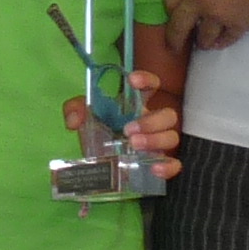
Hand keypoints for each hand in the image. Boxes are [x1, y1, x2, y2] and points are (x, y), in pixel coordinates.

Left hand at [63, 71, 181, 180]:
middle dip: (150, 121)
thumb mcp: (84, 119)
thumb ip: (75, 110)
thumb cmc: (98, 135)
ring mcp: (158, 144)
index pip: (151, 86)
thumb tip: (74, 120)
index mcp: (136, 106)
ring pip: (172, 137)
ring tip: (133, 145)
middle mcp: (151, 123)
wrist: (99, 164)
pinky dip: (168, 166)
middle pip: (167, 115)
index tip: (132, 81)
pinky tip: (154, 168)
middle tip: (127, 130)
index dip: (147, 80)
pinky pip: (174, 164)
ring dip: (155, 140)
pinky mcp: (159, 164)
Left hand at [165, 0, 248, 53]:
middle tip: (175, 46)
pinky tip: (221, 42)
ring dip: (203, 40)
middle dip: (175, 37)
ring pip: (203, 36)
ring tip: (204, 42)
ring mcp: (220, 15)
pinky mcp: (239, 26)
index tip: (172, 13)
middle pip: (179, 25)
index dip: (170, 7)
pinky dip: (223, 42)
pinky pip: (226, 39)